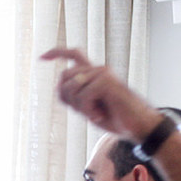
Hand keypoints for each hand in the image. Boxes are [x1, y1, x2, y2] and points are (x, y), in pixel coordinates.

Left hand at [41, 47, 163, 143]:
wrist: (138, 126)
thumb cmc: (115, 118)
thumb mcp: (88, 108)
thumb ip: (74, 96)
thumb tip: (60, 86)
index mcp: (94, 74)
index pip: (74, 55)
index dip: (57, 53)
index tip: (41, 58)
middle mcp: (98, 70)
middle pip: (64, 78)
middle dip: (68, 99)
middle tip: (87, 111)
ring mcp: (103, 73)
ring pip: (72, 89)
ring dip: (81, 108)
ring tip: (98, 112)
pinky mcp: (106, 81)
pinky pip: (83, 97)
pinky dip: (89, 112)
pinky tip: (101, 115)